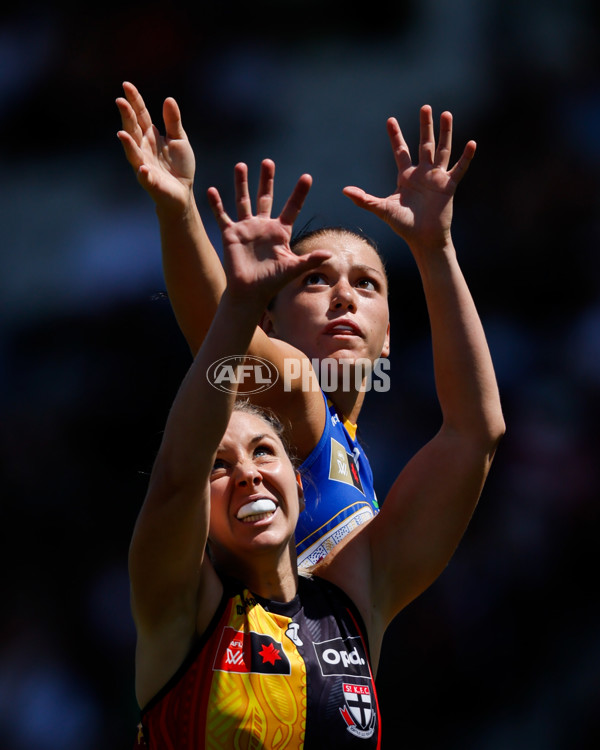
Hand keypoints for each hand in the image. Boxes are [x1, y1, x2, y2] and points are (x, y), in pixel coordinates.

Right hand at [116, 81, 194, 211]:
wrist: (183, 193)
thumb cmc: (179, 166)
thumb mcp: (179, 139)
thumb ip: (173, 122)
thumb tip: (169, 99)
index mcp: (150, 136)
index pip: (140, 115)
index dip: (134, 101)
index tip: (126, 85)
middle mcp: (143, 148)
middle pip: (133, 129)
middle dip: (127, 116)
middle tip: (121, 101)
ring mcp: (144, 165)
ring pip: (133, 153)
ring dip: (127, 144)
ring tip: (122, 133)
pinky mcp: (151, 183)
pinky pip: (146, 178)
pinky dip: (144, 174)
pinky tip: (143, 168)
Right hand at [207, 160, 329, 304]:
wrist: (249, 293)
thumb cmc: (272, 283)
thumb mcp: (292, 269)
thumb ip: (310, 260)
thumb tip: (330, 255)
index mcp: (280, 232)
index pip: (292, 208)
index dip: (299, 193)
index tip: (307, 177)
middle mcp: (263, 226)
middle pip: (266, 197)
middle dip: (267, 180)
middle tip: (268, 162)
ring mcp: (246, 228)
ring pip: (243, 200)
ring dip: (242, 183)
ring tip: (241, 165)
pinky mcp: (231, 234)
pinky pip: (222, 215)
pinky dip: (216, 204)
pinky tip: (211, 190)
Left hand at [343, 105, 475, 254]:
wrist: (423, 239)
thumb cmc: (403, 225)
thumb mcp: (382, 209)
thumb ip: (364, 199)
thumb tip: (344, 191)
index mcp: (406, 176)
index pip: (400, 151)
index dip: (395, 136)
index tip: (390, 120)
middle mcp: (422, 173)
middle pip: (424, 144)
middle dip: (425, 126)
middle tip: (425, 107)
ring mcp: (437, 178)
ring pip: (442, 150)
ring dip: (445, 133)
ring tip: (446, 114)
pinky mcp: (449, 186)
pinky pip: (459, 169)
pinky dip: (466, 157)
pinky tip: (472, 143)